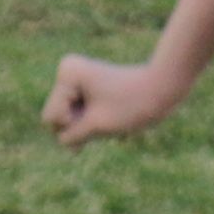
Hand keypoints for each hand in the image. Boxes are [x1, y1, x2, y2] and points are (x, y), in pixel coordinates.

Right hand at [41, 52, 183, 143]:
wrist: (161, 89)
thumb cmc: (130, 105)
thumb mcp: (95, 127)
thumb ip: (71, 137)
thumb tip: (65, 142)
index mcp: (66, 74)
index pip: (52, 118)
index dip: (74, 125)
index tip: (100, 112)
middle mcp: (66, 72)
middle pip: (55, 117)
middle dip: (77, 125)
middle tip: (105, 114)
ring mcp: (74, 80)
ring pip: (66, 118)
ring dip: (85, 125)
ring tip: (109, 113)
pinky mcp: (84, 88)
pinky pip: (76, 114)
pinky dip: (90, 122)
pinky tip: (108, 114)